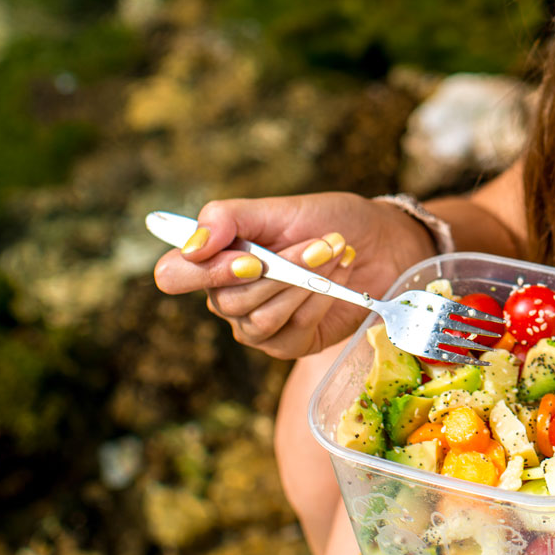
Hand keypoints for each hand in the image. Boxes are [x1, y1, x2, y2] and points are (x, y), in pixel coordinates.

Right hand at [152, 193, 436, 358]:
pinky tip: (339, 280)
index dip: (203, 271)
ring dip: (305, 283)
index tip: (249, 257)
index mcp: (214, 259)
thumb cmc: (325, 220)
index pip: (174, 275)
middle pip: (227, 300)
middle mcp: (227, 297)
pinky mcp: (288, 345)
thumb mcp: (277, 208)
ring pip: (260, 318)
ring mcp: (256, 325)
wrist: (380, 242)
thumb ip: (227, 217)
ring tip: (335, 253)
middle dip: (282, 269)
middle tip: (323, 241)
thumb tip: (192, 244)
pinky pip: (291, 332)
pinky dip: (319, 301)